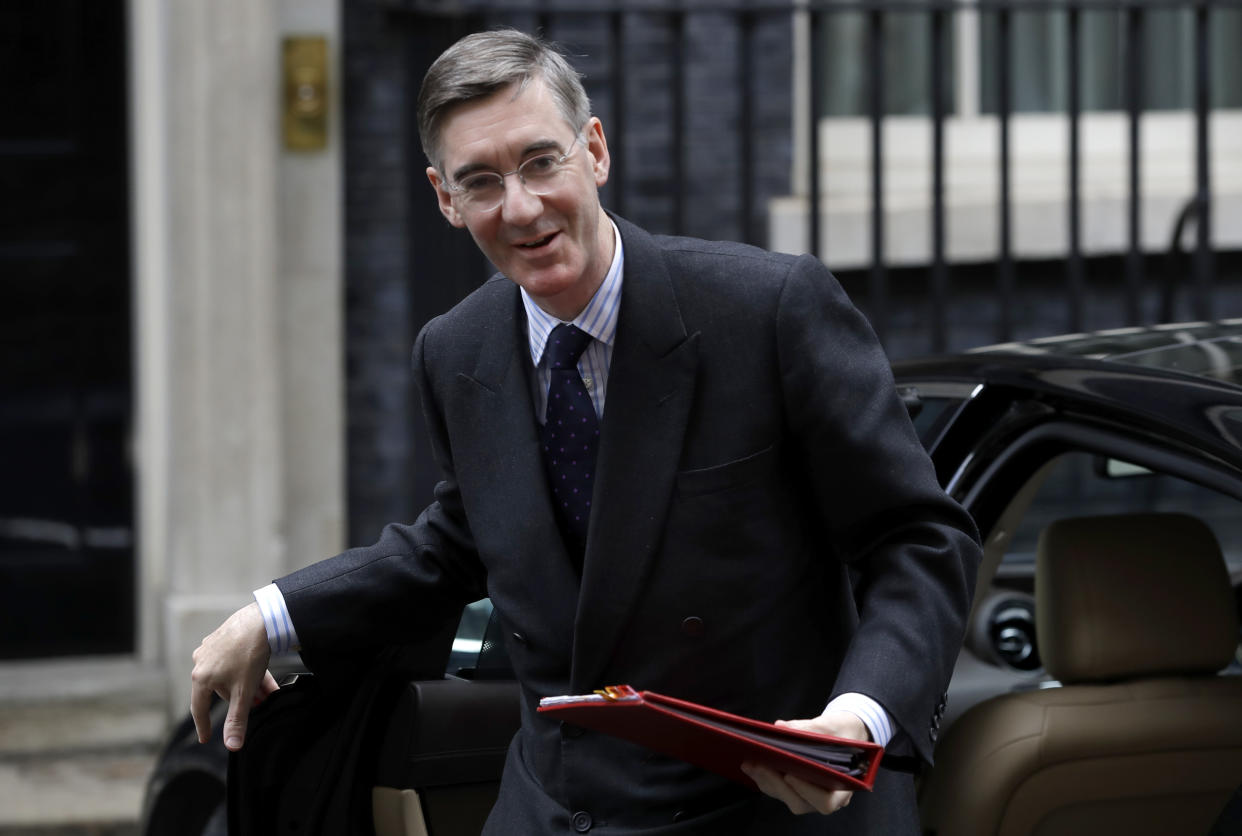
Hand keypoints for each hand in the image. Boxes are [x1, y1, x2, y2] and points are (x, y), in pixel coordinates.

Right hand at [190, 602, 277, 750]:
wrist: (261, 620)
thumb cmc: (249, 655)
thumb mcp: (243, 692)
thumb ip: (237, 720)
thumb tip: (231, 745)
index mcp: (201, 677)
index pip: (199, 708)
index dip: (204, 725)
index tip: (206, 737)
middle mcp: (202, 662)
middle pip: (220, 690)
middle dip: (239, 700)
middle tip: (258, 705)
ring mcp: (212, 648)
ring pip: (229, 675)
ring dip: (247, 685)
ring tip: (266, 691)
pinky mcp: (223, 637)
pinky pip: (234, 661)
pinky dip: (247, 670)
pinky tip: (263, 673)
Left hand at [740, 710, 869, 815]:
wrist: (843, 733)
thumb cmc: (843, 732)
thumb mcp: (831, 726)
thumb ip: (809, 728)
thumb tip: (782, 727)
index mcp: (843, 788)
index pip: (825, 801)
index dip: (806, 791)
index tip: (789, 775)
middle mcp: (826, 797)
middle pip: (800, 802)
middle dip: (777, 785)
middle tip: (759, 766)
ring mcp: (810, 795)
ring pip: (786, 797)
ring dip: (767, 781)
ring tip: (750, 763)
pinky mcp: (796, 788)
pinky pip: (780, 790)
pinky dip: (765, 778)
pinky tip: (752, 764)